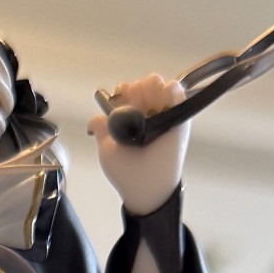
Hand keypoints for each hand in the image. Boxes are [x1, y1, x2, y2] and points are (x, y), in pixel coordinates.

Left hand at [88, 72, 188, 216]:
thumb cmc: (128, 173)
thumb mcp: (108, 151)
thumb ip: (101, 130)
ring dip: (150, 88)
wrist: (148, 189)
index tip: (120, 104)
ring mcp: (163, 113)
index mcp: (129, 118)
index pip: (125, 92)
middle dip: (135, 91)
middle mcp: (146, 113)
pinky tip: (163, 99)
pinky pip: (177, 91)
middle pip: (141, 85)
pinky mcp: (180, 116)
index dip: (122, 93)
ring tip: (148, 108)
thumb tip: (93, 120)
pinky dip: (170, 89)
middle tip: (135, 108)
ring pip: (157, 83)